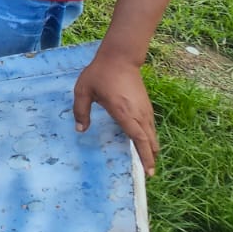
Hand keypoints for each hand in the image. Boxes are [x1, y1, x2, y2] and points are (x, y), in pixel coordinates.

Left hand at [73, 54, 158, 176]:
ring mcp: (144, 108)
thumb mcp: (83, 91)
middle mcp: (138, 113)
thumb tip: (79, 130)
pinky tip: (146, 142)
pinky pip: (151, 126)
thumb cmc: (100, 74)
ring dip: (151, 148)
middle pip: (149, 140)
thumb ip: (80, 111)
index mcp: (123, 112)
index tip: (148, 171)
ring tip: (149, 161)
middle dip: (150, 157)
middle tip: (149, 174)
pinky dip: (150, 137)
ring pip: (152, 133)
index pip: (138, 138)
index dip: (144, 156)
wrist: (119, 57)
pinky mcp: (145, 104)